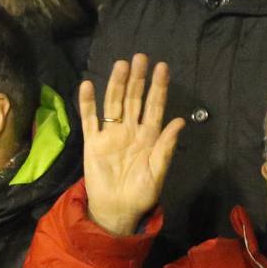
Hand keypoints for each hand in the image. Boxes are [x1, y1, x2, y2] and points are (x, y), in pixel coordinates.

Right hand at [79, 55, 184, 236]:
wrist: (117, 210)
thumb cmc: (141, 193)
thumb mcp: (158, 171)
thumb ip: (166, 146)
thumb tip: (180, 121)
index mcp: (149, 136)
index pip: (155, 106)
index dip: (159, 87)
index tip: (162, 67)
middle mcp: (130, 129)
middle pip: (133, 98)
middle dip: (137, 79)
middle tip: (139, 57)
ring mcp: (110, 134)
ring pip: (113, 103)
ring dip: (116, 84)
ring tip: (120, 65)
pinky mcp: (92, 142)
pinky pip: (89, 119)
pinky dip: (87, 103)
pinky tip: (87, 86)